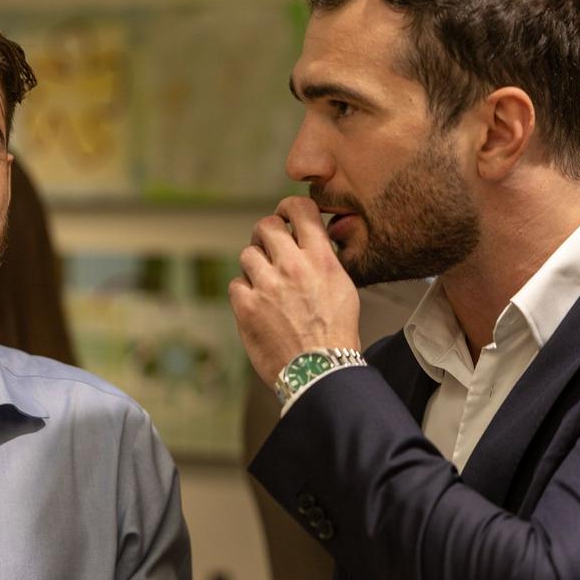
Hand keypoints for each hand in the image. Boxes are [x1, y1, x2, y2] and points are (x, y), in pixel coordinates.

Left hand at [229, 196, 360, 386]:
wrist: (321, 371)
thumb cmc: (335, 335)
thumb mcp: (342, 287)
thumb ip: (322, 260)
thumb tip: (307, 243)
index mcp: (320, 258)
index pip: (299, 209)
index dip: (288, 208)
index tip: (285, 216)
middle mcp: (293, 266)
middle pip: (266, 226)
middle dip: (266, 235)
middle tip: (270, 250)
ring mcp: (267, 285)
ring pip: (248, 254)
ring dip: (255, 266)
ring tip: (267, 286)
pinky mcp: (246, 306)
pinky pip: (236, 283)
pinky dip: (244, 293)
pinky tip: (258, 306)